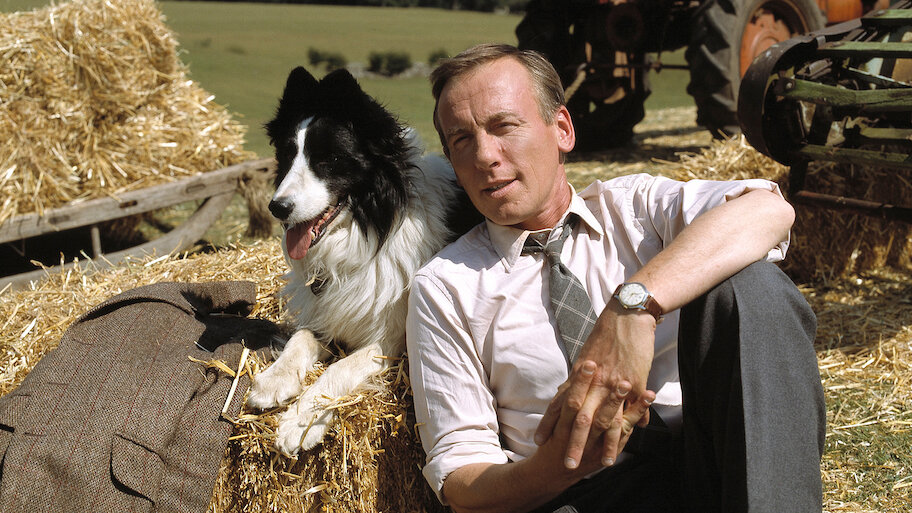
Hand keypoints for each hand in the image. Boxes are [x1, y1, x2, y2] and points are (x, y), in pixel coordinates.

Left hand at [535, 301, 656, 466]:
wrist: (627, 315)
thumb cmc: (606, 334)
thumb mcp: (587, 355)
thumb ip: (578, 378)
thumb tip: (566, 391)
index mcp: (579, 375)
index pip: (559, 403)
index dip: (549, 423)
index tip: (539, 441)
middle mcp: (593, 382)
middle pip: (579, 418)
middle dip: (572, 443)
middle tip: (565, 464)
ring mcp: (613, 384)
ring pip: (604, 421)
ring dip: (600, 445)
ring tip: (598, 466)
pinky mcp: (633, 383)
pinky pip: (629, 412)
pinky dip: (625, 431)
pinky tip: (625, 445)